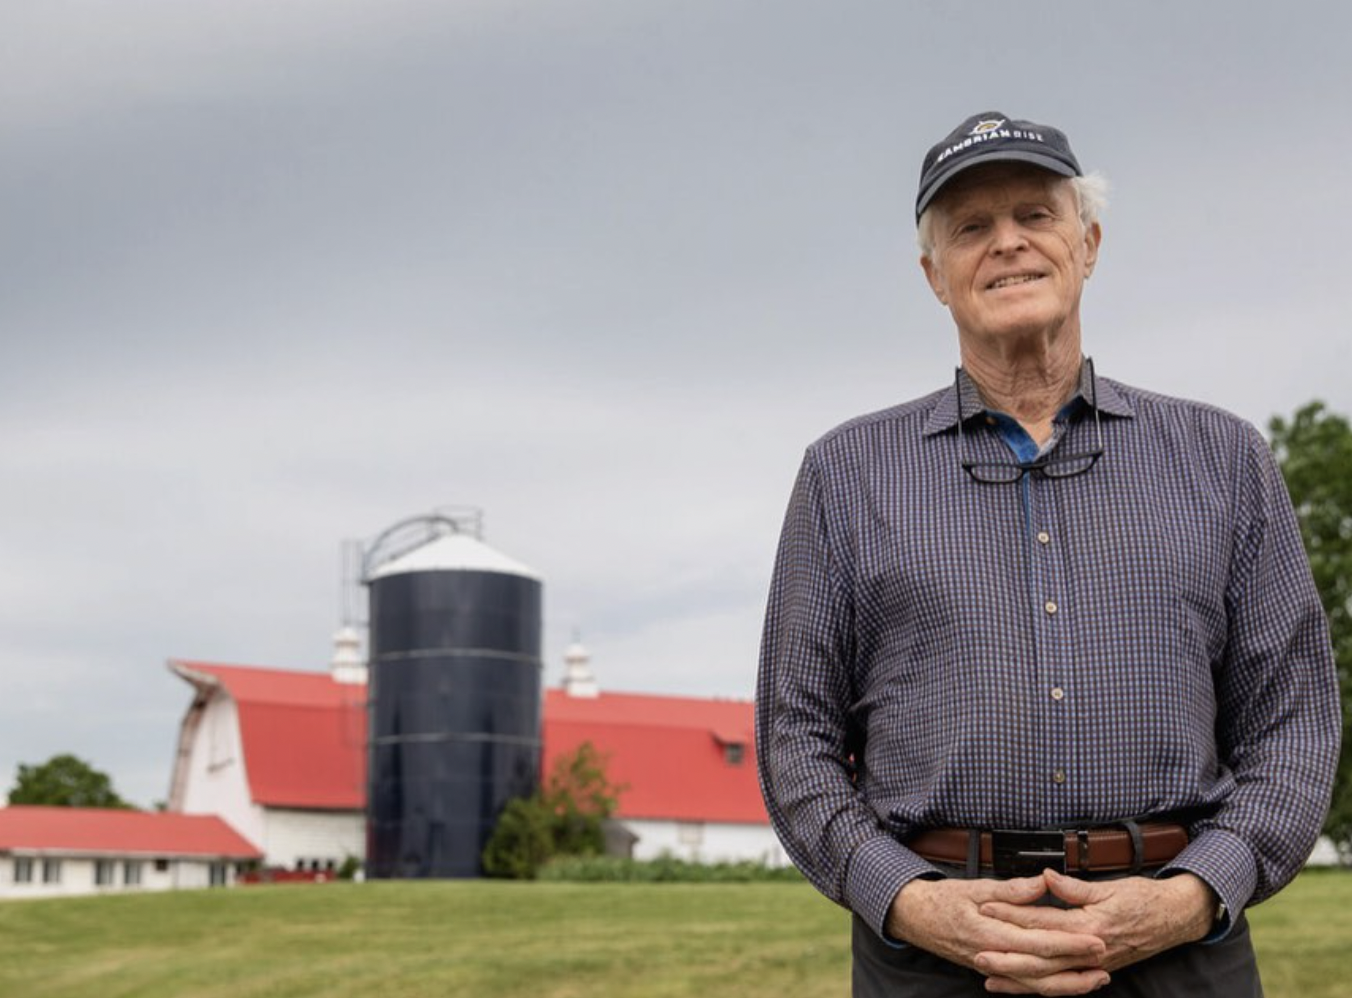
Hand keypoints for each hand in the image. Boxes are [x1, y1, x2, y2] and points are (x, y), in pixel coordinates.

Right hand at [887, 876, 1110, 995]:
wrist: (915, 919)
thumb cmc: (943, 900)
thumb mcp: (975, 887)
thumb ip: (1011, 889)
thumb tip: (1042, 883)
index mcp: (991, 933)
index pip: (1040, 942)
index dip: (1071, 942)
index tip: (1096, 938)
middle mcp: (994, 957)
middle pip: (1043, 969)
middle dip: (1078, 966)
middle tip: (1106, 959)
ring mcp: (992, 968)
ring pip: (1036, 984)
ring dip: (1068, 984)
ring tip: (1096, 979)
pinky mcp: (992, 971)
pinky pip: (1024, 985)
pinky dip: (1048, 986)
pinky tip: (1066, 983)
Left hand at [976, 870, 1215, 991]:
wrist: (1174, 919)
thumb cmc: (1142, 899)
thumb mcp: (1109, 887)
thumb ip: (1074, 887)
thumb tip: (1045, 876)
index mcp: (1089, 926)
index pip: (1042, 922)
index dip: (1012, 915)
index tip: (986, 909)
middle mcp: (1089, 951)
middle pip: (1041, 957)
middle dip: (1007, 957)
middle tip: (977, 952)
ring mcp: (1093, 965)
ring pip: (1050, 978)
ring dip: (1019, 978)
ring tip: (989, 976)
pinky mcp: (1095, 971)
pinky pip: (1063, 984)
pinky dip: (1040, 986)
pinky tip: (1020, 985)